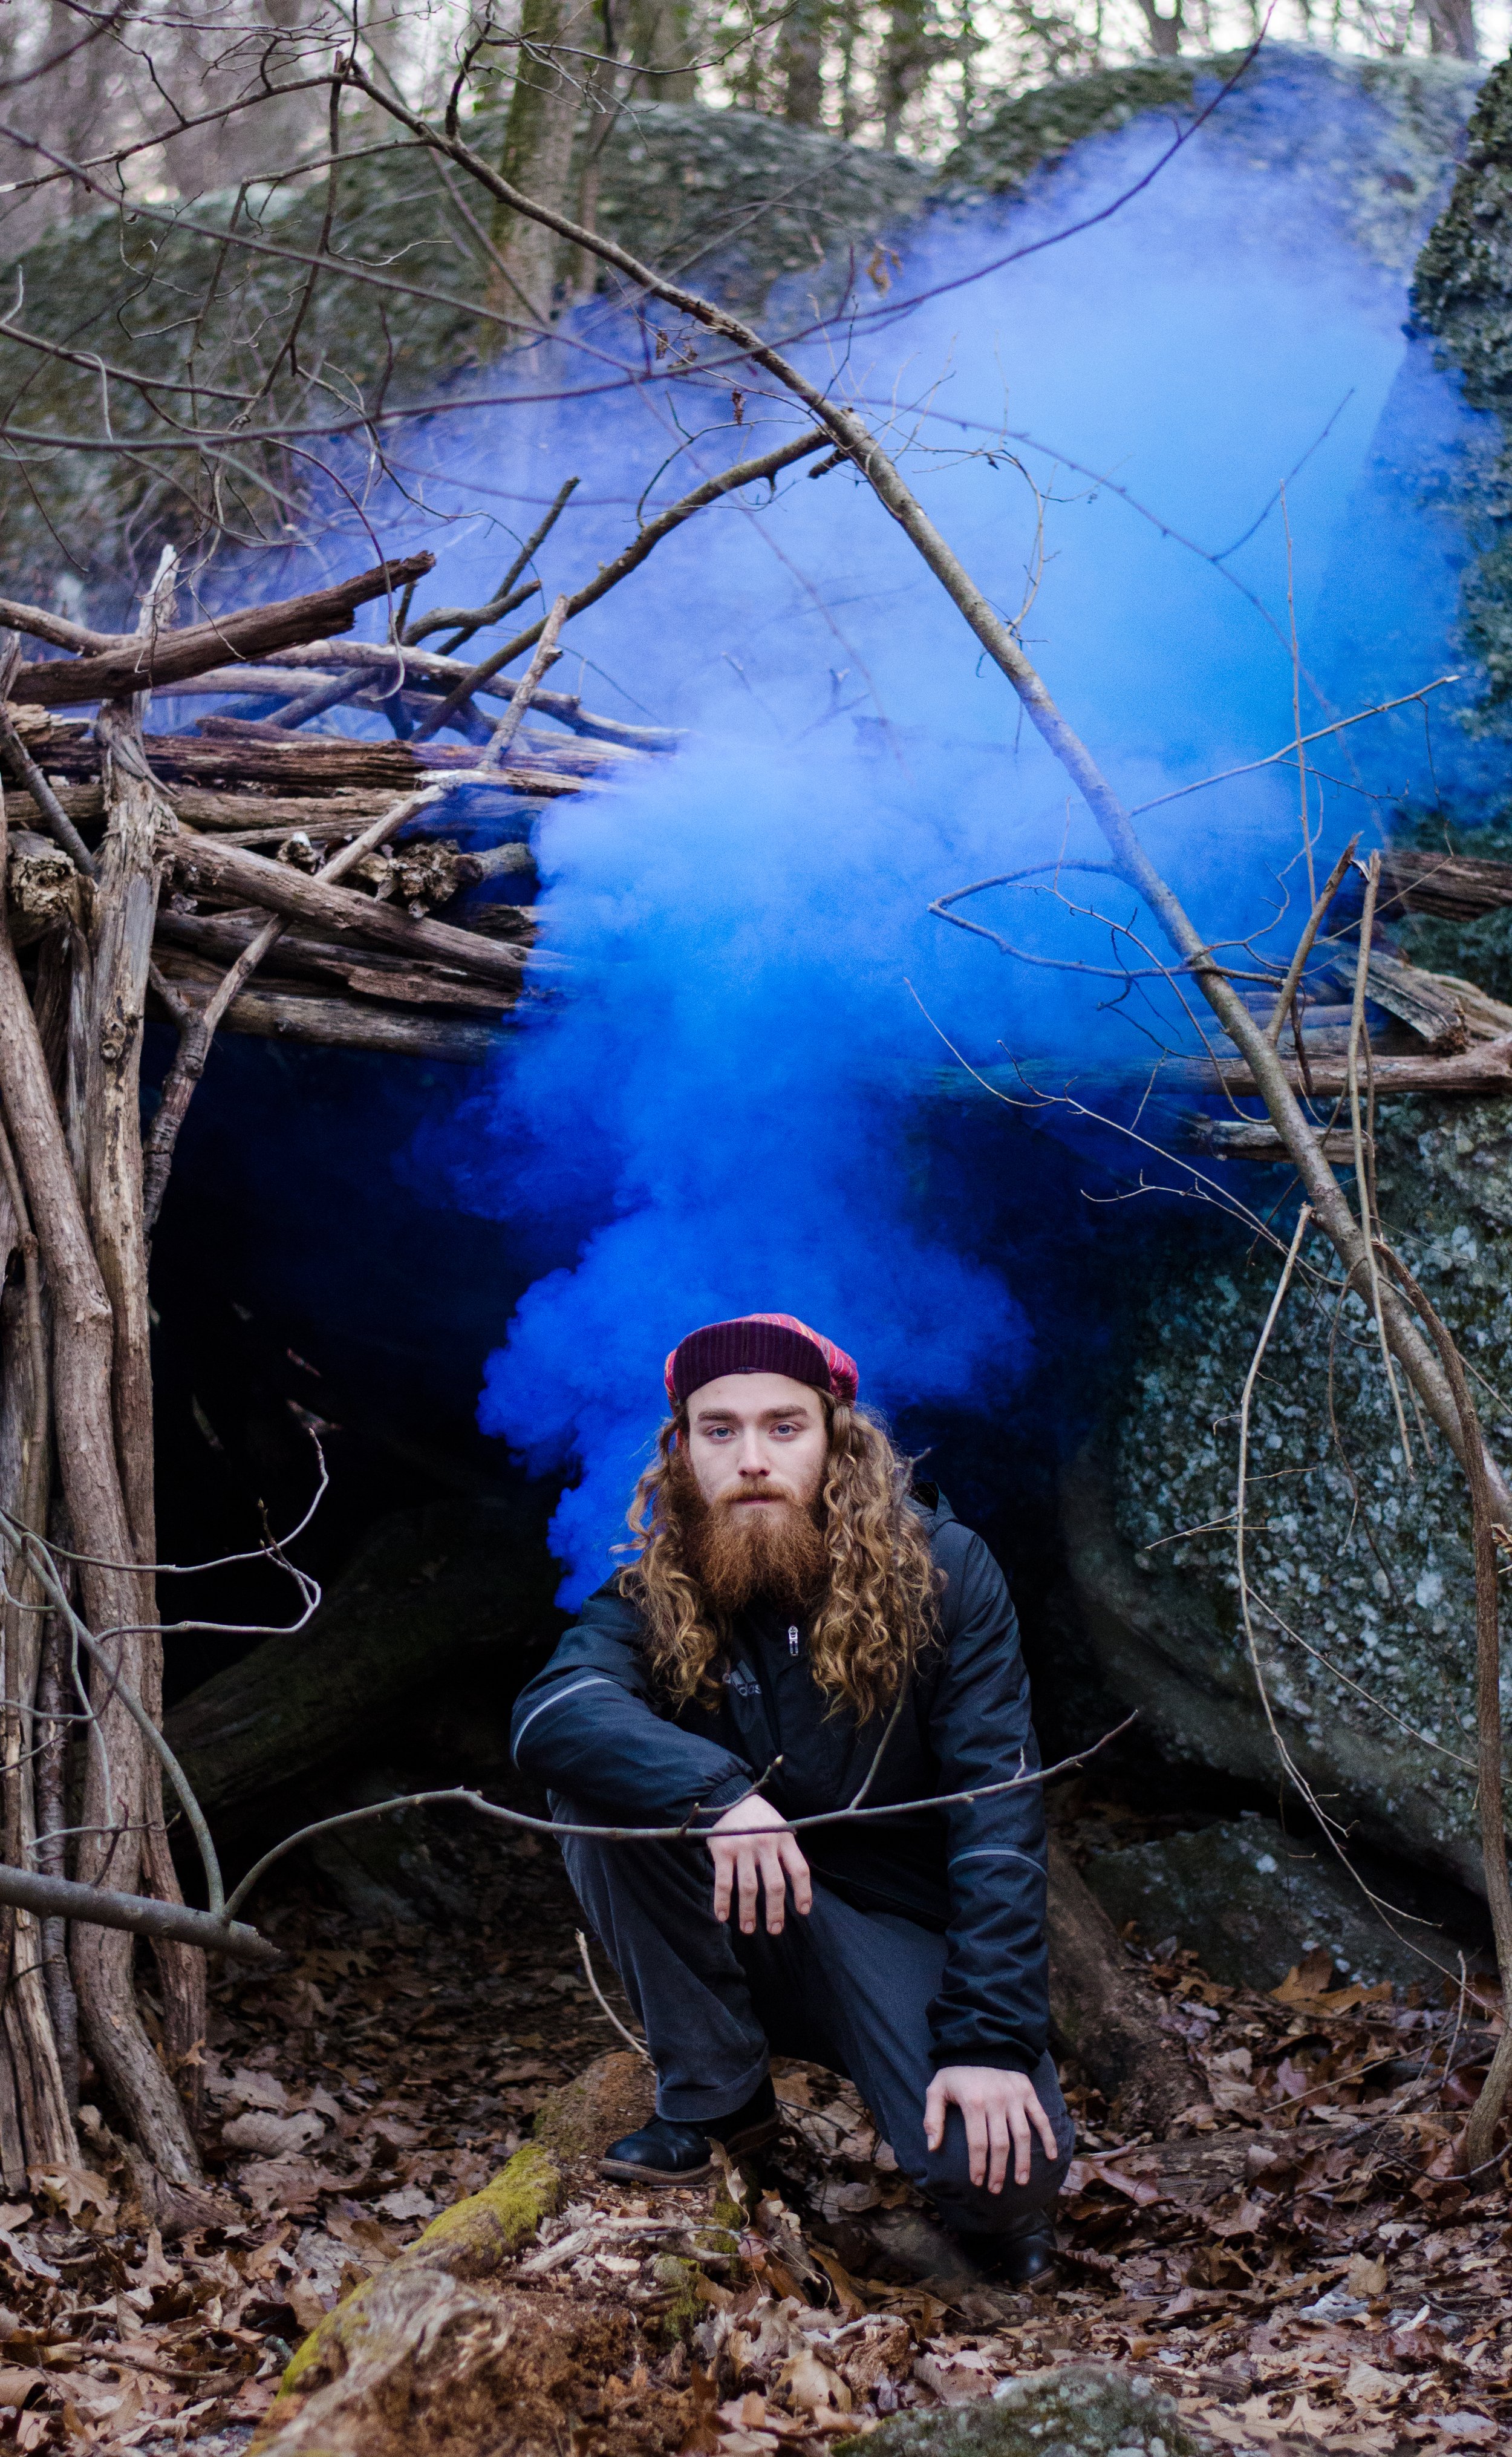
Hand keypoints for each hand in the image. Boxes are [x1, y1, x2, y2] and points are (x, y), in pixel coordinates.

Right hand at [706, 1796, 811, 1936]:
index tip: (803, 1911)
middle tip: (775, 1929)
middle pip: (774, 1885)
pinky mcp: (723, 1850)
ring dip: (748, 1912)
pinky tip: (722, 1916)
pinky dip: (722, 1901)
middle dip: (775, 1911)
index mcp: (784, 1837)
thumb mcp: (779, 1826)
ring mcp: (743, 1847)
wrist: (728, 1797)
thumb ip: (786, 1849)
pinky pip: (723, 1881)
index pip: (799, 1870)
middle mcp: (765, 1843)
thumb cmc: (758, 1817)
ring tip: (748, 1929)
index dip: (803, 1893)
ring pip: (748, 1888)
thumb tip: (796, 1883)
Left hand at [923, 2066, 1058, 2193]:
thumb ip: (932, 2118)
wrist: (978, 2048)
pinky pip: (1041, 2117)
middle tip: (996, 2189)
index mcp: (973, 2101)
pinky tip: (1051, 2156)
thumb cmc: (956, 2077)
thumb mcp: (936, 2090)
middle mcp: (996, 2098)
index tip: (978, 2183)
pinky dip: (1048, 2136)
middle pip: (1001, 2144)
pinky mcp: (1027, 2091)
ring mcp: (1014, 2095)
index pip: (977, 2142)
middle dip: (999, 2171)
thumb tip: (932, 2148)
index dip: (978, 2166)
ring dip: (1023, 2161)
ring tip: (1021, 2182)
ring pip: (1022, 2135)